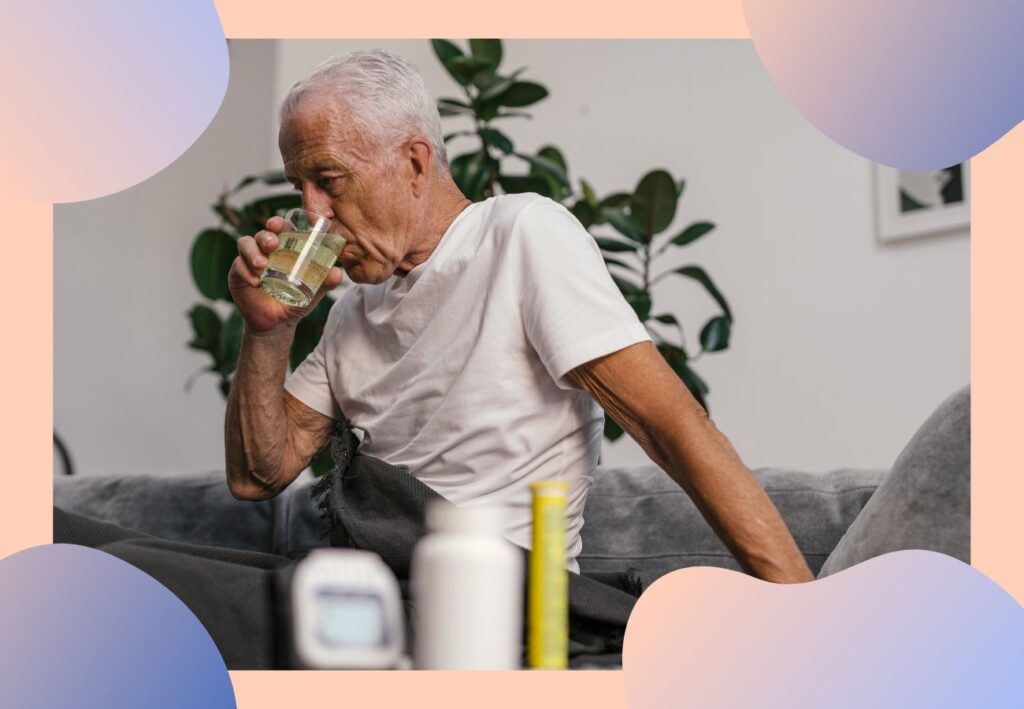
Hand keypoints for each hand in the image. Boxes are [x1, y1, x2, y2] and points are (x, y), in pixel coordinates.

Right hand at [228, 216, 343, 333]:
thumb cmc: (296, 300)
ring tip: (262, 266)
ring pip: (245, 244)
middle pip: (261, 234)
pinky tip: (256, 282)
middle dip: (265, 236)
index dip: (278, 222)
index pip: (279, 228)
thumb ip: (325, 282)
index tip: (280, 224)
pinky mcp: (237, 274)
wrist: (278, 323)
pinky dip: (246, 272)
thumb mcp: (313, 292)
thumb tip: (338, 273)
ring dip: (252, 252)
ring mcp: (249, 260)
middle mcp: (265, 250)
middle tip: (272, 245)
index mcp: (283, 248)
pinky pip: (237, 266)